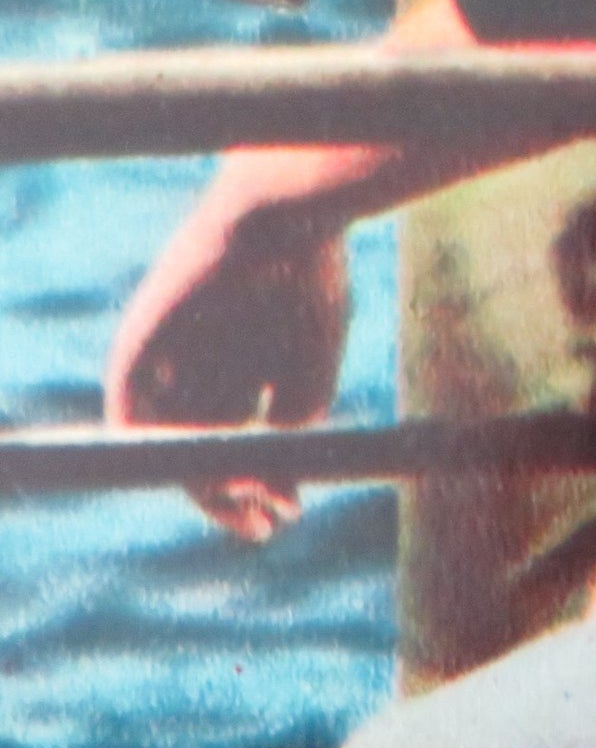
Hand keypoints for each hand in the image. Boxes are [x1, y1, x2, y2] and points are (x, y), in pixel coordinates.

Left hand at [105, 186, 348, 541]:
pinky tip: (206, 473)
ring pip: (169, 442)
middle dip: (233, 496)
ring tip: (246, 506)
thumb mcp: (306, 377)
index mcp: (240, 369)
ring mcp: (164, 358)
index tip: (284, 520)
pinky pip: (133, 414)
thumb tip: (279, 495)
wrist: (282, 220)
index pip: (234, 446)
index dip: (256, 489)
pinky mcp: (137, 346)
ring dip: (201, 485)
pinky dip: (162, 451)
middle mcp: (197, 369)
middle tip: (268, 527)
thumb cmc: (309, 287)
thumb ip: (288, 435)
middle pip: (202, 453)